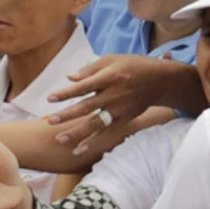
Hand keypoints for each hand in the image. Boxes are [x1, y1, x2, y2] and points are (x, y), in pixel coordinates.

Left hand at [47, 55, 186, 153]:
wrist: (159, 81)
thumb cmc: (131, 66)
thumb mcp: (112, 59)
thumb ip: (90, 69)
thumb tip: (69, 77)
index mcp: (110, 77)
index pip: (84, 86)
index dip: (67, 93)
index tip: (50, 98)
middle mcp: (114, 95)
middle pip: (87, 107)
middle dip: (68, 115)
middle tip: (49, 121)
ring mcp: (120, 110)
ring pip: (96, 123)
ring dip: (77, 133)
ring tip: (59, 139)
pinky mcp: (125, 120)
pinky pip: (107, 133)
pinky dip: (93, 142)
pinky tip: (79, 149)